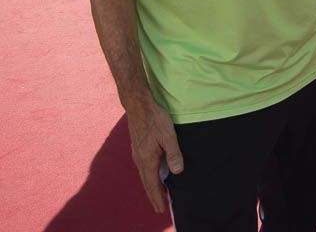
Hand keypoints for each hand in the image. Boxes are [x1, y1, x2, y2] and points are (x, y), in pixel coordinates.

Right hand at [125, 97, 183, 213]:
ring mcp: (137, 154)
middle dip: (154, 196)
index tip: (162, 209)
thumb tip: (178, 171)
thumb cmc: (155, 119)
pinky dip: (149, 177)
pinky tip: (154, 175)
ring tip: (158, 195)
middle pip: (147, 183)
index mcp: (147, 159)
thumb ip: (173, 154)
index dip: (158, 198)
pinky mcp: (138, 148)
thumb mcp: (169, 135)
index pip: (153, 184)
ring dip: (151, 187)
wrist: (139, 106)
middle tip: (160, 208)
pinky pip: (143, 168)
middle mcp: (140, 160)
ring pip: (144, 176)